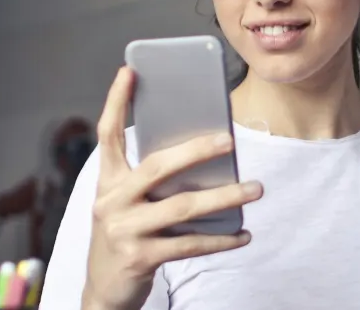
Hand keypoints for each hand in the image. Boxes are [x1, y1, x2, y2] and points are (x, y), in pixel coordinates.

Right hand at [81, 67, 262, 309]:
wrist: (104, 290)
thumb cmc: (125, 235)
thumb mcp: (126, 204)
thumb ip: (151, 181)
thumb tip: (203, 156)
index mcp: (107, 182)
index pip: (107, 135)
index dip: (115, 101)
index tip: (129, 71)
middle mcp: (111, 202)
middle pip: (157, 167)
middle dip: (195, 151)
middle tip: (229, 141)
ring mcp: (124, 230)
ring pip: (182, 207)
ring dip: (224, 197)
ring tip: (255, 189)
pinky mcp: (140, 257)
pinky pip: (190, 244)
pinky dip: (221, 240)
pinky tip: (243, 234)